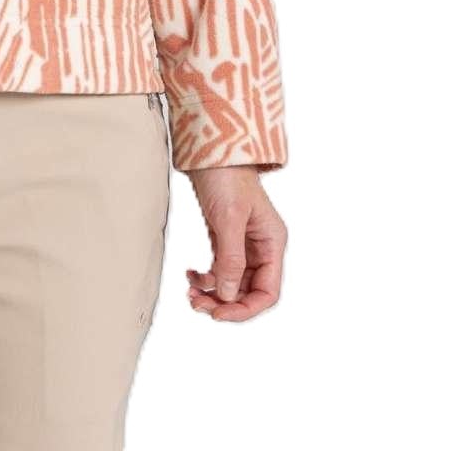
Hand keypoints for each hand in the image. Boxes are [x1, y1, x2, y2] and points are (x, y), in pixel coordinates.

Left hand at [181, 165, 286, 320]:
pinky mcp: (225, 237)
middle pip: (248, 291)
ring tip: (190, 294)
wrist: (209, 148)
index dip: (245, 309)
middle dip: (224, 302)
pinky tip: (190, 275)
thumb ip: (230, 258)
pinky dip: (205, 277)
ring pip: (231, 282)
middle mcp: (261, 246)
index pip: (267, 292)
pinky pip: (219, 268)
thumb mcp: (229, 218)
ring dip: (212, 293)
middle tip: (196, 305)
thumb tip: (227, 295)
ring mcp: (243, 243)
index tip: (219, 314)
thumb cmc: (225, 176)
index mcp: (272, 243)